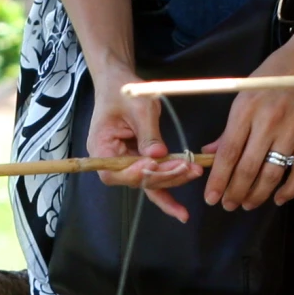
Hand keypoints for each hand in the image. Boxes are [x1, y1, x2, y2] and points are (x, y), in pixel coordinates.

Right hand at [87, 65, 201, 223]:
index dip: (134, 172)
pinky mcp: (139, 162)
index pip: (113, 172)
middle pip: (134, 180)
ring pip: (147, 182)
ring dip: (171, 180)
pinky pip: (153, 180)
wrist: (120, 83)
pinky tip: (181, 211)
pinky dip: (167, 190)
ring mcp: (126, 163)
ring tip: (193, 172)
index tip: (155, 163)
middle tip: (186, 168)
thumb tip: (159, 155)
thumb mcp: (138, 106)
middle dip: (162, 176)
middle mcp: (110, 161)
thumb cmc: (124, 90)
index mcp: (100, 147)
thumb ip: (148, 132)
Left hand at [204, 2, 293, 210]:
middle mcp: (268, 124)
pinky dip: (289, 190)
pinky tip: (279, 198)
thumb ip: (231, 126)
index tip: (211, 197)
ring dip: (258, 195)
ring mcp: (292, 133)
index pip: (228, 153)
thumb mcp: (246, 92)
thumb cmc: (277, 72)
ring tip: (248, 204)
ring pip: (271, 176)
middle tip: (228, 205)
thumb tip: (213, 152)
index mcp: (247, 110)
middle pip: (247, 169)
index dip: (218, 180)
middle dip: (235, 193)